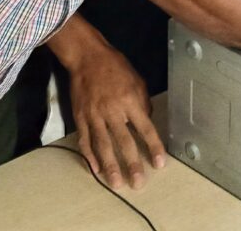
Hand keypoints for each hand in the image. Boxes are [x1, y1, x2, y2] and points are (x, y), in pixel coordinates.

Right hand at [66, 43, 165, 189]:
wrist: (87, 58)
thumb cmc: (115, 67)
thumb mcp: (137, 81)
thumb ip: (143, 103)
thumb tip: (146, 122)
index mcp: (130, 100)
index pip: (145, 128)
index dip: (153, 146)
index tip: (159, 163)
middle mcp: (112, 110)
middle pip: (124, 142)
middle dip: (131, 164)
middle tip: (138, 183)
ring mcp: (94, 115)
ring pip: (103, 146)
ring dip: (110, 166)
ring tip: (115, 183)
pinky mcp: (80, 117)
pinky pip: (85, 140)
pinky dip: (89, 156)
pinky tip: (95, 169)